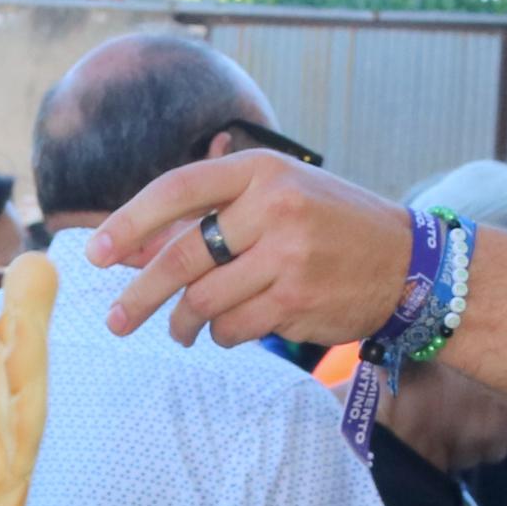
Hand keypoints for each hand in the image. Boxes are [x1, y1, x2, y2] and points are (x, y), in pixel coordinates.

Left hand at [89, 153, 414, 346]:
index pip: (178, 190)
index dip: (130, 222)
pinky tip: (228, 331)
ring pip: (203, 300)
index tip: (96, 253)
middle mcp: (274, 207)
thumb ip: (211, 216)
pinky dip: (222, 335)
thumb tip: (133, 247)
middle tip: (116, 319)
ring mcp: (287, 256)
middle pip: (181, 257)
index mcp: (263, 170)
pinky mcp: (296, 301)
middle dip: (139, 294)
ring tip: (179, 330)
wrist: (409, 263)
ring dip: (182, 323)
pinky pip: (233, 328)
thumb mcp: (277, 198)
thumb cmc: (331, 226)